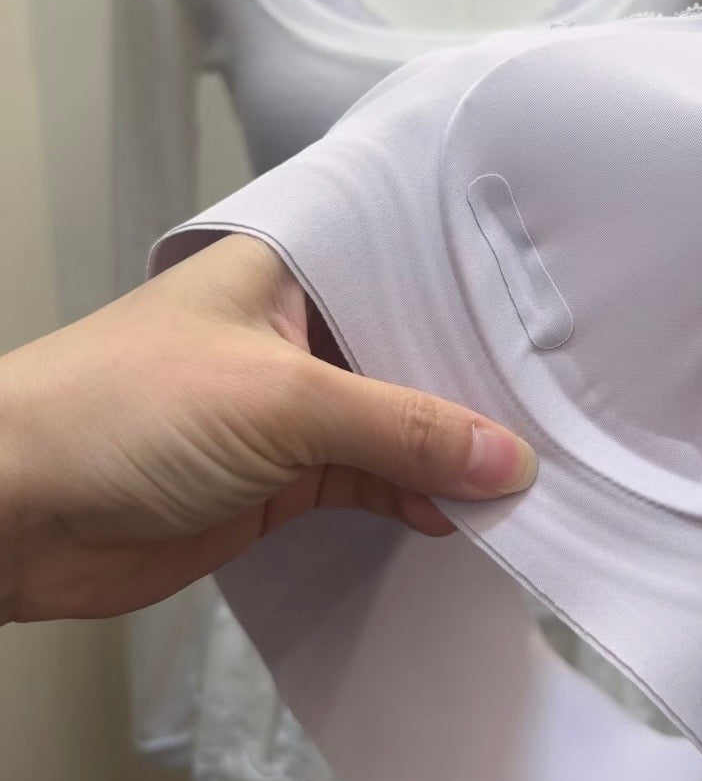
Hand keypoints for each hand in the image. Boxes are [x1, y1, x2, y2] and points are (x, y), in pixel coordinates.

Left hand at [0, 235, 536, 623]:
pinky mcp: (280, 476)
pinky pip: (369, 480)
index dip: (478, 292)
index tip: (561, 318)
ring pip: (395, 422)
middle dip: (477, 382)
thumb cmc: (122, 412)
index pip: (408, 264)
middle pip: (411, 348)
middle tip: (567, 405)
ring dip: (450, 452)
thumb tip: (508, 459)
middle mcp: (297, 328)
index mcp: (291, 268)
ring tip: (529, 472)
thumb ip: (402, 428)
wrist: (14, 517)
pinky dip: (413, 498)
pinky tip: (459, 515)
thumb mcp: (281, 401)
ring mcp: (289, 405)